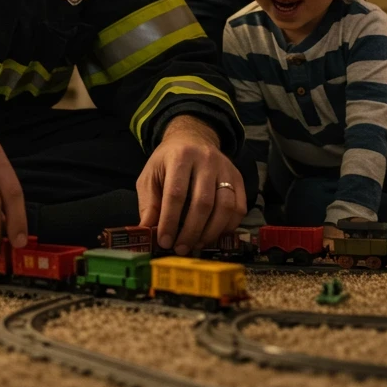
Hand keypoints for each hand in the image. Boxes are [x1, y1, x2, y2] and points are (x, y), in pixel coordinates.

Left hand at [136, 115, 245, 255]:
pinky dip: (228, 226)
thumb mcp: (150, 176)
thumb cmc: (167, 161)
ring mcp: (225, 169)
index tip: (164, 241)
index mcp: (180, 157)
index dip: (170, 221)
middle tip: (181, 249)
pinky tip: (214, 235)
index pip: (176, 193)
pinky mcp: (238, 178)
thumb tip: (147, 231)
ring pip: (225, 206)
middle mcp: (206, 160)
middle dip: (191, 231)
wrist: (192, 138)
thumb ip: (149, 203)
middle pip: (202, 202)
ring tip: (197, 245)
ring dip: (211, 232)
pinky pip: (239, 207)